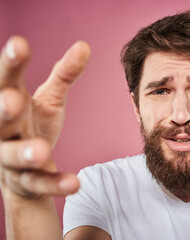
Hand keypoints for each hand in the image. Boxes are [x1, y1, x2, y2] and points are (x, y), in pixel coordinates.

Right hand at [0, 36, 89, 198]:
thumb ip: (64, 74)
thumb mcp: (49, 98)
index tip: (20, 44)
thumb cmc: (33, 124)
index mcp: (10, 102)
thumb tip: (84, 45)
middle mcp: (4, 130)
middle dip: (3, 109)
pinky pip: (39, 183)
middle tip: (12, 100)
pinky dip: (54, 183)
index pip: (6, 80)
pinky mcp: (27, 181)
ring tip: (42, 151)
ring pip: (12, 155)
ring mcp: (11, 158)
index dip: (10, 64)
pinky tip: (74, 183)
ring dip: (24, 152)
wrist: (25, 167)